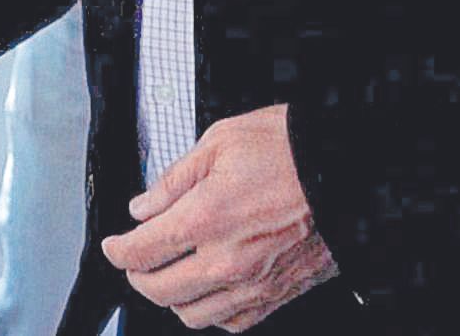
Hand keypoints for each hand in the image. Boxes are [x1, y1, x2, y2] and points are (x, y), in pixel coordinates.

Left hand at [101, 104, 336, 330]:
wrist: (345, 166)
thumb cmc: (288, 147)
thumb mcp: (218, 141)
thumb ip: (173, 180)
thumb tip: (144, 207)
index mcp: (208, 217)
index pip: (142, 251)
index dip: (117, 251)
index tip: (113, 246)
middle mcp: (229, 258)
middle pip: (161, 291)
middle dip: (138, 276)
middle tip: (134, 259)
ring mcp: (256, 282)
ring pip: (195, 315)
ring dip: (173, 298)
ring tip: (169, 274)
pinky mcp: (280, 292)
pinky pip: (234, 321)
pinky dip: (212, 312)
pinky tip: (208, 290)